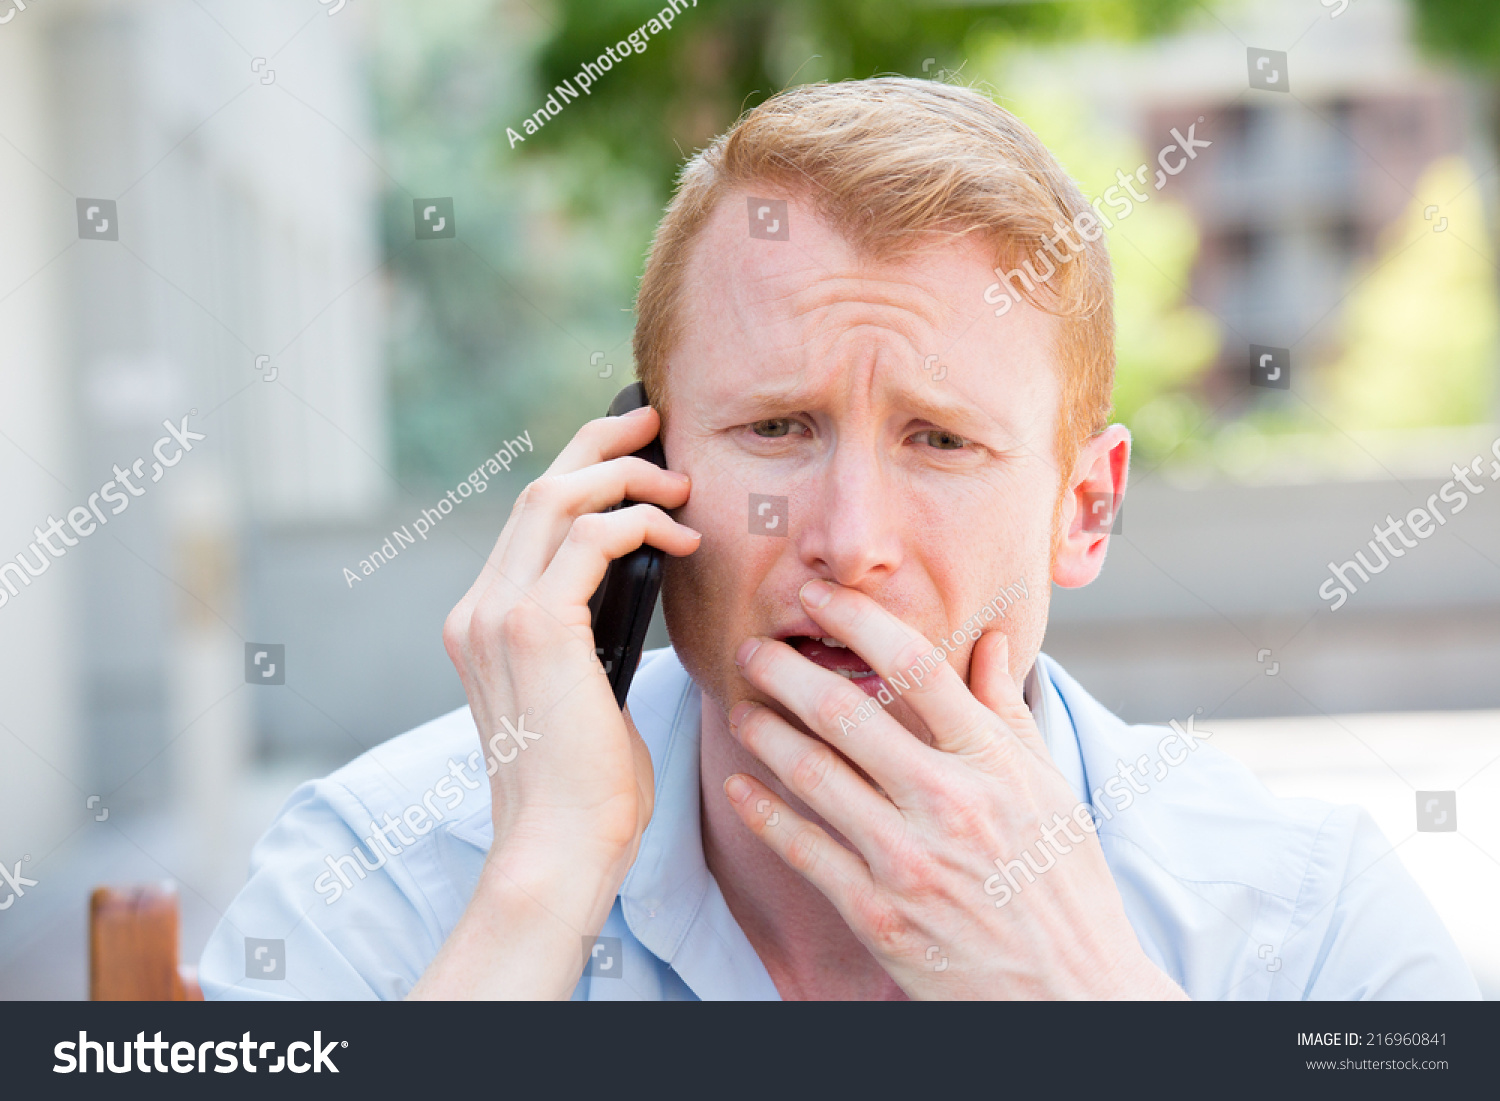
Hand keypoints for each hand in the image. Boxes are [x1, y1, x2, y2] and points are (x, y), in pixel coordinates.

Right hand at [441, 404, 699, 878]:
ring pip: (558, 498)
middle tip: (652, 420)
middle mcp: (477, 609)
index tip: (628, 453)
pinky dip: (641, 522)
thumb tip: (638, 590)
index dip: (578, 473)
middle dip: (599, 445)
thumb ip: (590, 638)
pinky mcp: (534, 627)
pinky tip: (682, 538)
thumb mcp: (585, 695)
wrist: (558, 848)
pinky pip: (592, 538)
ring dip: (627, 477)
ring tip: (680, 482)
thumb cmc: (585, 788)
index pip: (528, 522)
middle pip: (538, 489)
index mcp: (482, 623)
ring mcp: (496, 614)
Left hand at [722, 578, 1185, 999]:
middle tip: (753, 649)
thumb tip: (989, 642)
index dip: (858, 620)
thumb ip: (1007, 713)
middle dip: (785, 671)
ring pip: (814, 774)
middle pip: (846, 712)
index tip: (818, 597)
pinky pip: (805, 850)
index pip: (915, 666)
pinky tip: (742, 787)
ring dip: (765, 732)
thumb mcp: (1050, 790)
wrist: (1072, 994)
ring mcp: (910, 859)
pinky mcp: (879, 914)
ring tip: (742, 709)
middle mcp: (949, 801)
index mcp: (994, 762)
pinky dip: (764, 813)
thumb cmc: (1064, 886)